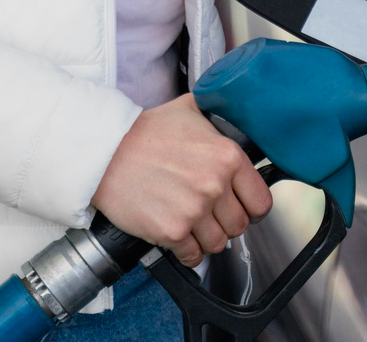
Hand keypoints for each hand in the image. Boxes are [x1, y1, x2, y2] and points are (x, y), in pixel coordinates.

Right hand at [93, 95, 272, 266]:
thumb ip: (216, 117)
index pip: (261, 201)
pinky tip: (178, 236)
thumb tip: (232, 113)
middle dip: (225, 222)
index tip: (241, 207)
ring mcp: (194, 211)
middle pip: (240, 225)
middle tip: (208, 213)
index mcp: (227, 156)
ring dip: (206, 238)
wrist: (105, 153)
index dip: (251, 206)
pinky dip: (187, 252)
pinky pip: (193, 256)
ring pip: (219, 244)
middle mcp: (215, 185)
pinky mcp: (171, 232)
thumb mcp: (188, 110)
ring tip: (190, 224)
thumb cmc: (144, 132)